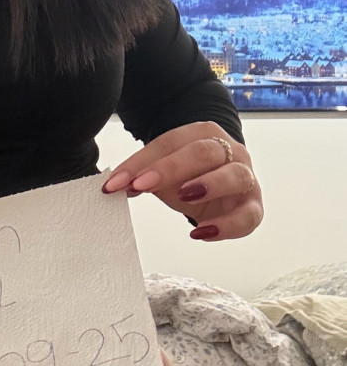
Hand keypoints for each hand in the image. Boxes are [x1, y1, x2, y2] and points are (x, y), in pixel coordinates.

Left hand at [101, 121, 262, 241]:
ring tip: (183, 198)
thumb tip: (113, 187)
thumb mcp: (163, 171)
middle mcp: (229, 150)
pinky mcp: (254, 205)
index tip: (115, 183)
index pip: (169, 142)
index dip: (141, 162)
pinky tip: (200, 232)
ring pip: (235, 175)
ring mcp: (246, 176)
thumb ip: (141, 175)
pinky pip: (248, 215)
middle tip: (142, 185)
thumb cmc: (190, 173)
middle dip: (170, 169)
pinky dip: (226, 226)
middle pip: (203, 152)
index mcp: (202, 133)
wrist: (223, 180)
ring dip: (209, 185)